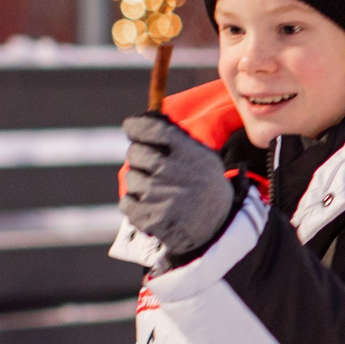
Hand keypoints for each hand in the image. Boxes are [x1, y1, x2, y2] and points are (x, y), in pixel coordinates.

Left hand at [119, 113, 236, 264]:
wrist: (218, 225)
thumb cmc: (206, 186)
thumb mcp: (203, 157)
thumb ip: (178, 139)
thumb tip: (148, 118)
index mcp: (186, 152)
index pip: (151, 129)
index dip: (136, 126)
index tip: (130, 126)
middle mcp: (170, 171)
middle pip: (135, 153)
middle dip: (138, 157)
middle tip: (149, 165)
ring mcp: (158, 195)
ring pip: (131, 178)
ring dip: (139, 182)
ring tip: (157, 190)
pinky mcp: (149, 217)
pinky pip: (126, 202)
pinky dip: (134, 204)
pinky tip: (150, 205)